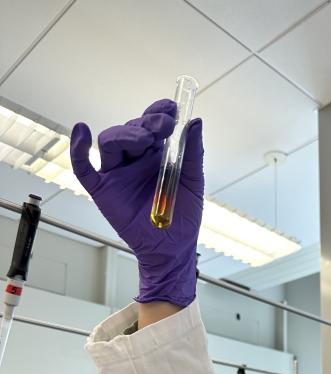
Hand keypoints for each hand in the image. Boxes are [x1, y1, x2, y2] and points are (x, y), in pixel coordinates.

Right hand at [70, 99, 203, 306]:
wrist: (172, 249)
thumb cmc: (184, 218)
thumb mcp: (193, 182)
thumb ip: (193, 153)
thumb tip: (195, 121)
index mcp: (157, 153)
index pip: (152, 123)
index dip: (158, 111)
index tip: (171, 109)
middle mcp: (135, 159)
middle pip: (131, 129)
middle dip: (145, 124)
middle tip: (161, 128)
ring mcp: (118, 173)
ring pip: (110, 141)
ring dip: (125, 134)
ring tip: (143, 140)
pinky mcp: (103, 191)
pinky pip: (83, 168)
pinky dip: (78, 149)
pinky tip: (82, 131)